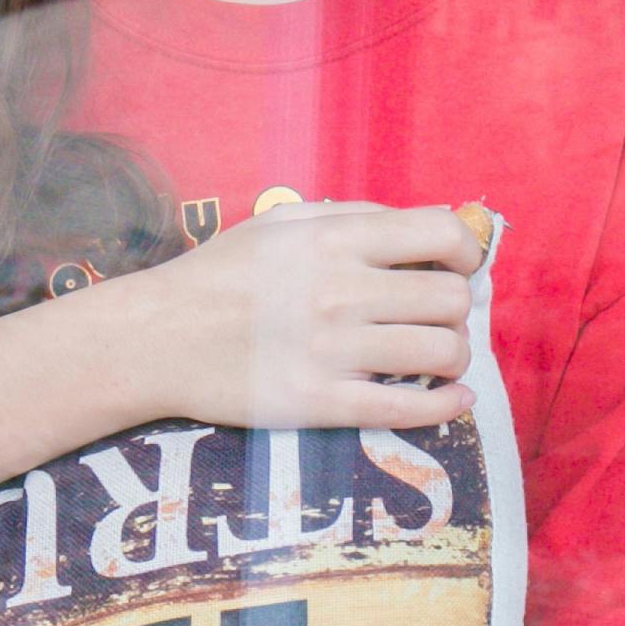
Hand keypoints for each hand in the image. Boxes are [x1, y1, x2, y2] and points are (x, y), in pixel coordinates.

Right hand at [98, 199, 483, 433]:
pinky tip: (453, 397)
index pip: (441, 235)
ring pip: (442, 353)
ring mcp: (332, 351)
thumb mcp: (281, 222)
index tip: (459, 267)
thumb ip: (352, 216)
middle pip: (449, 299)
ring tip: (437, 354)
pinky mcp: (320, 403)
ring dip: (453, 354)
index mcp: (334, 240)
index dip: (467, 252)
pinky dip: (447, 405)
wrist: (157, 338)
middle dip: (456, 307)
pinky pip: (409, 408)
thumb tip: (424, 230)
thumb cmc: (220, 274)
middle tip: (438, 316)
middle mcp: (340, 293)